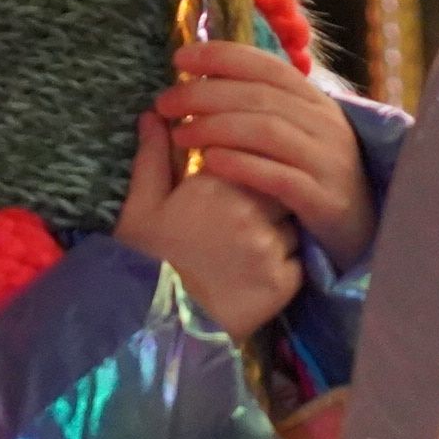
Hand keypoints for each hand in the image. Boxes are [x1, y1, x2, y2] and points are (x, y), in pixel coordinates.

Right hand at [114, 120, 303, 343]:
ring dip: (279, 232)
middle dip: (268, 199)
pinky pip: (298, 262)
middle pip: (280, 189)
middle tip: (240, 221)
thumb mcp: (141, 204)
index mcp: (217, 183)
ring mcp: (272, 246)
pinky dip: (284, 266)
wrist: (157, 324)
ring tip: (245, 251)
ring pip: (292, 225)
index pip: (255, 157)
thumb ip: (154, 156)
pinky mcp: (285, 281)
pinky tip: (253, 275)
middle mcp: (252, 210)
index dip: (247, 171)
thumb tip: (154, 114)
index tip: (231, 187)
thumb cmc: (146, 258)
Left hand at [155, 39, 374, 270]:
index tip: (178, 59)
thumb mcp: (295, 135)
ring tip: (179, 135)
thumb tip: (205, 80)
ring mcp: (328, 161)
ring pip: (266, 131)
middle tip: (165, 103)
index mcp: (316, 102)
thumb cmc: (315, 179)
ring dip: (215, 128)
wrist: (363, 231)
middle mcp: (326, 125)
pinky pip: (277, 176)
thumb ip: (261, 108)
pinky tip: (210, 162)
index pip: (266, 66)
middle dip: (204, 94)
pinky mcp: (324, 199)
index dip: (221, 57)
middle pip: (258, 97)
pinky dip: (241, 165)